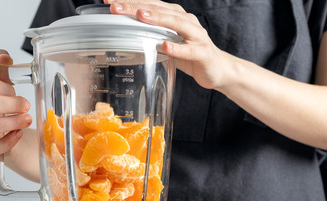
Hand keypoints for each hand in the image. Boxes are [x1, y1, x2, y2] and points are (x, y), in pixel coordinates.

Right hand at [0, 50, 31, 161]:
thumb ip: (0, 66)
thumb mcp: (0, 85)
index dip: (7, 89)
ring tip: (26, 120)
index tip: (17, 93)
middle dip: (12, 105)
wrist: (0, 134)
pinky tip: (17, 134)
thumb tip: (2, 57)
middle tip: (26, 107)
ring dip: (13, 123)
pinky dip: (8, 141)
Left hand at [104, 0, 229, 89]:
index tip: (109, 0)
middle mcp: (186, 21)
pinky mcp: (203, 53)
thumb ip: (151, 34)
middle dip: (136, 7)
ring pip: (175, 24)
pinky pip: (189, 50)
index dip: (131, 0)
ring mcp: (196, 36)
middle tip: (115, 6)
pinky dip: (177, 48)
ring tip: (140, 16)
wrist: (218, 69)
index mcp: (175, 16)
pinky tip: (165, 46)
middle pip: (160, 10)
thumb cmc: (190, 54)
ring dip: (157, 19)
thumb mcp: (168, 41)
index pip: (151, 4)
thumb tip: (123, 31)